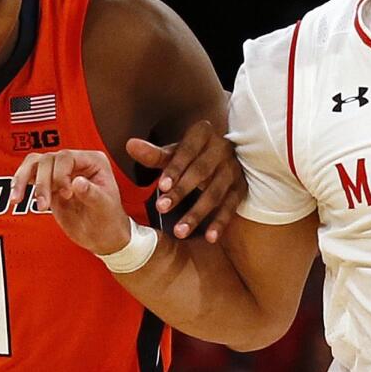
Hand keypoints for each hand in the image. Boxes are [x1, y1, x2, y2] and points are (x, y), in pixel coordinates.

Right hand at [10, 149, 132, 255]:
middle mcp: (75, 163)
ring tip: (18, 199)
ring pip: (34, 163)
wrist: (103, 236)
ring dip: (23, 180)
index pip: (66, 157)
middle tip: (44, 205)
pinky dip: (20, 184)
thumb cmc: (109, 220)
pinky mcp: (49, 184)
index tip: (65, 194)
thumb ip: (91, 194)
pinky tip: (16, 196)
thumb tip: (77, 182)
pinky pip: (29, 175)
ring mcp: (61, 172)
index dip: (60, 174)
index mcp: (93, 162)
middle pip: (47, 160)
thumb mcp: (104, 208)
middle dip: (42, 183)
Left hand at [128, 120, 246, 242]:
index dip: (174, 169)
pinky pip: (231, 207)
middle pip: (200, 172)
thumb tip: (130, 144)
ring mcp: (233, 169)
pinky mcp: (241, 188)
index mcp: (203, 133)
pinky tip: (209, 238)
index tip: (161, 186)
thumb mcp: (172, 153)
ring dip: (197, 213)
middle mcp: (222, 148)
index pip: (187, 151)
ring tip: (179, 231)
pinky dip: (220, 223)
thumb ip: (153, 154)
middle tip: (160, 209)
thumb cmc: (189, 156)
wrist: (220, 158)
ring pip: (215, 193)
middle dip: (181, 192)